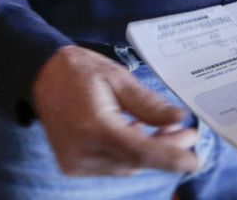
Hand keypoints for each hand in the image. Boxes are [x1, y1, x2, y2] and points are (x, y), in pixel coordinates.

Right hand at [32, 44, 197, 176]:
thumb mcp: (118, 78)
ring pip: (125, 165)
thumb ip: (148, 103)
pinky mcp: (73, 166)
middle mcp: (83, 152)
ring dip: (149, 152)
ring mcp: (75, 163)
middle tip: (190, 135)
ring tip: (169, 131)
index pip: (140, 152)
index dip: (170, 158)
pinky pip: (111, 164)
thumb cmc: (80, 70)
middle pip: (135, 161)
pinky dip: (130, 153)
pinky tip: (141, 133)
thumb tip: (178, 118)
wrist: (41, 76)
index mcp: (94, 127)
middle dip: (165, 150)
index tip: (194, 160)